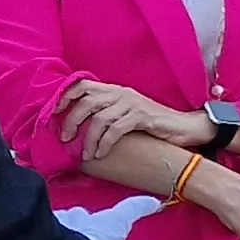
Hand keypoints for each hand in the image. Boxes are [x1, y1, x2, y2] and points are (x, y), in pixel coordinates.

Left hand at [59, 80, 209, 157]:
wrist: (185, 127)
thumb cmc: (153, 125)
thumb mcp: (127, 114)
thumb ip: (107, 114)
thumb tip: (78, 128)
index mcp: (115, 91)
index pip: (82, 85)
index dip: (64, 97)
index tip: (53, 115)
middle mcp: (121, 93)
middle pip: (86, 102)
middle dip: (71, 121)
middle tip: (65, 139)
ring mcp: (132, 104)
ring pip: (99, 118)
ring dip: (88, 139)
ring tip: (85, 154)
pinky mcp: (142, 117)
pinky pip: (116, 129)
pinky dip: (105, 143)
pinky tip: (101, 153)